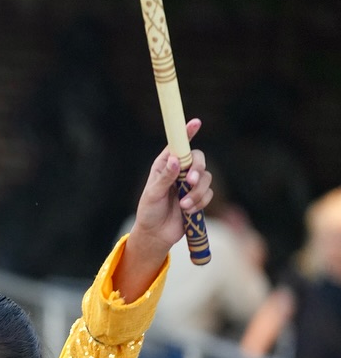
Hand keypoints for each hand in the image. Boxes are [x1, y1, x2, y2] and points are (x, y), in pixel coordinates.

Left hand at [130, 118, 212, 259]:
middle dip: (197, 169)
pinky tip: (187, 212)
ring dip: (197, 192)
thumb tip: (174, 160)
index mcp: (164, 165)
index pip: (178, 145)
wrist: (156, 234)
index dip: (187, 133)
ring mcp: (190, 184)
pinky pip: (208, 194)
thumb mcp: (153, 194)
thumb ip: (165, 178)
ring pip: (206, 178)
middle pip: (198, 159)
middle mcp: (179, 171)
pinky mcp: (198, 197)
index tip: (195, 122)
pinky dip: (199, 203)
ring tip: (183, 206)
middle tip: (190, 181)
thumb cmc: (149, 211)